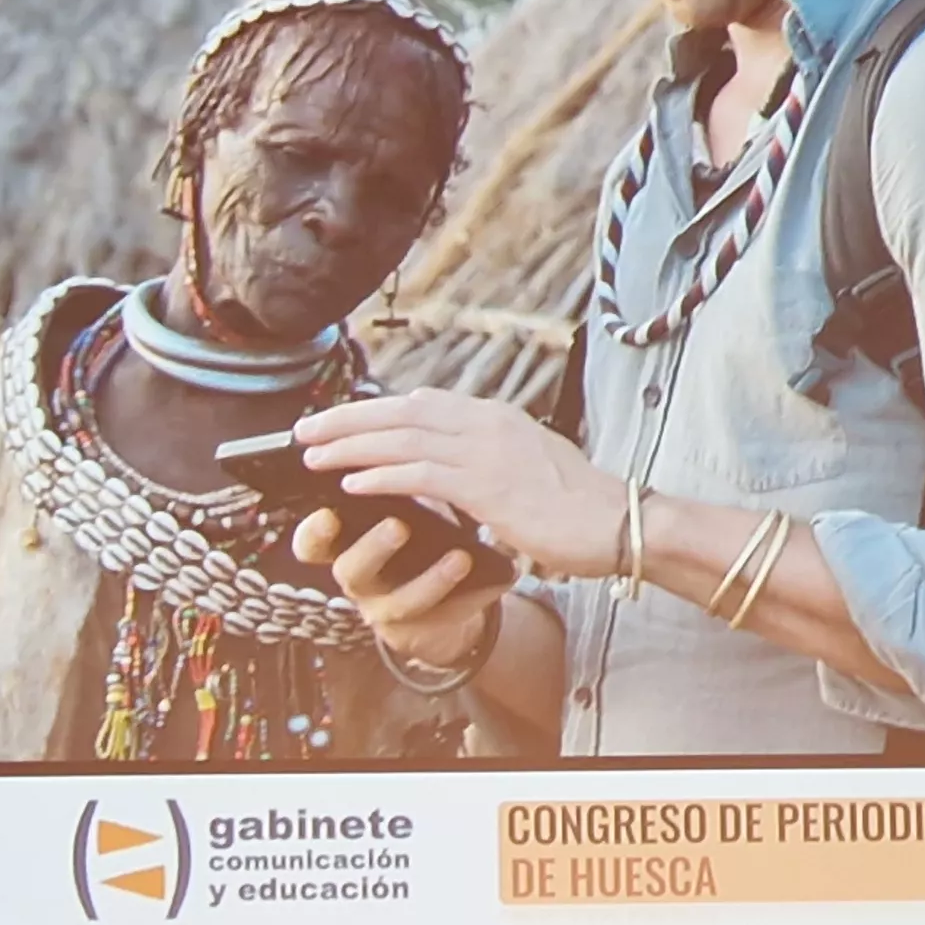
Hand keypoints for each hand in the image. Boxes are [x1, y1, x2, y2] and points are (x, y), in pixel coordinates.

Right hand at [292, 508, 504, 669]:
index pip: (312, 543)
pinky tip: (491, 578)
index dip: (314, 532)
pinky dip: (466, 598)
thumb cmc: (414, 542)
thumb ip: (393, 487)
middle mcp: (358, 580)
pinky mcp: (419, 631)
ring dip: (431, 579)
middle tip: (398, 525)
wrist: (441, 602)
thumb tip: (406, 444)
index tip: (327, 516)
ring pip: (400, 601)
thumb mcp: (399, 513)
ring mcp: (385, 611)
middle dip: (373, 548)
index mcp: (344, 547)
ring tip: (460, 557)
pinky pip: (440, 618)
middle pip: (352, 570)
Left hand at [297, 389, 624, 577]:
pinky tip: (351, 482)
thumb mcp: (528, 470)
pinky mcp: (487, 486)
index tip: (339, 419)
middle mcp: (487, 423)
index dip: (373, 410)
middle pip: (401, 411)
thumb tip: (454, 472)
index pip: (421, 402)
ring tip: (313, 455)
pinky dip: (382, 475)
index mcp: (496, 417)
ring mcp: (487, 451)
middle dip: (347, 419)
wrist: (619, 522)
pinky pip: (421, 475)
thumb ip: (488, 462)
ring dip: (351, 445)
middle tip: (305, 430)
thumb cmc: (579, 506)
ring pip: (402, 439)